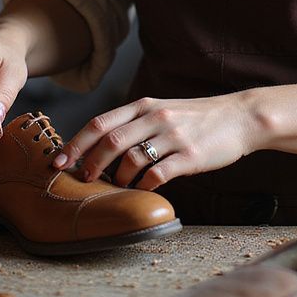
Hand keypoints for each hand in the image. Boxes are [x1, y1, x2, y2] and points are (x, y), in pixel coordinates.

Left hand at [52, 94, 258, 189]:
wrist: (240, 117)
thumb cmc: (198, 118)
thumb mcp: (163, 111)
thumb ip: (135, 123)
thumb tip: (101, 146)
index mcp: (144, 105)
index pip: (100, 123)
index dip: (75, 144)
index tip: (57, 161)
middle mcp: (155, 117)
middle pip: (109, 142)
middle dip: (88, 164)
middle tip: (81, 180)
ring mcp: (173, 136)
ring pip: (130, 160)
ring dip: (117, 178)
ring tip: (115, 186)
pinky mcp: (190, 156)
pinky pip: (157, 175)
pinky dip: (143, 187)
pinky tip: (142, 191)